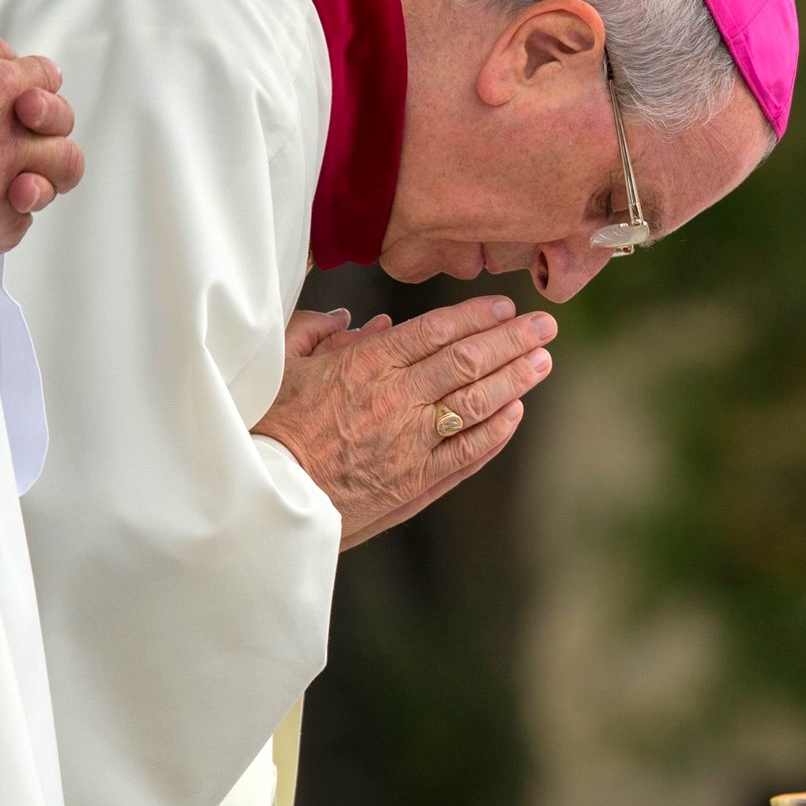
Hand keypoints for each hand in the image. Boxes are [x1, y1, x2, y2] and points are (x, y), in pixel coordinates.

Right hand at [253, 297, 556, 548]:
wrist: (259, 499)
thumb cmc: (262, 426)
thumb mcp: (279, 365)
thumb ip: (317, 332)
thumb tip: (354, 320)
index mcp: (364, 365)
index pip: (435, 331)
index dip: (476, 316)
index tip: (505, 306)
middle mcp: (396, 401)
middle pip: (467, 362)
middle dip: (512, 341)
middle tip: (545, 326)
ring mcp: (410, 445)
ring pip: (477, 405)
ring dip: (514, 381)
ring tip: (542, 362)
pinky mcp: (414, 484)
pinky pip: (466, 454)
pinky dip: (495, 433)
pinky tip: (514, 414)